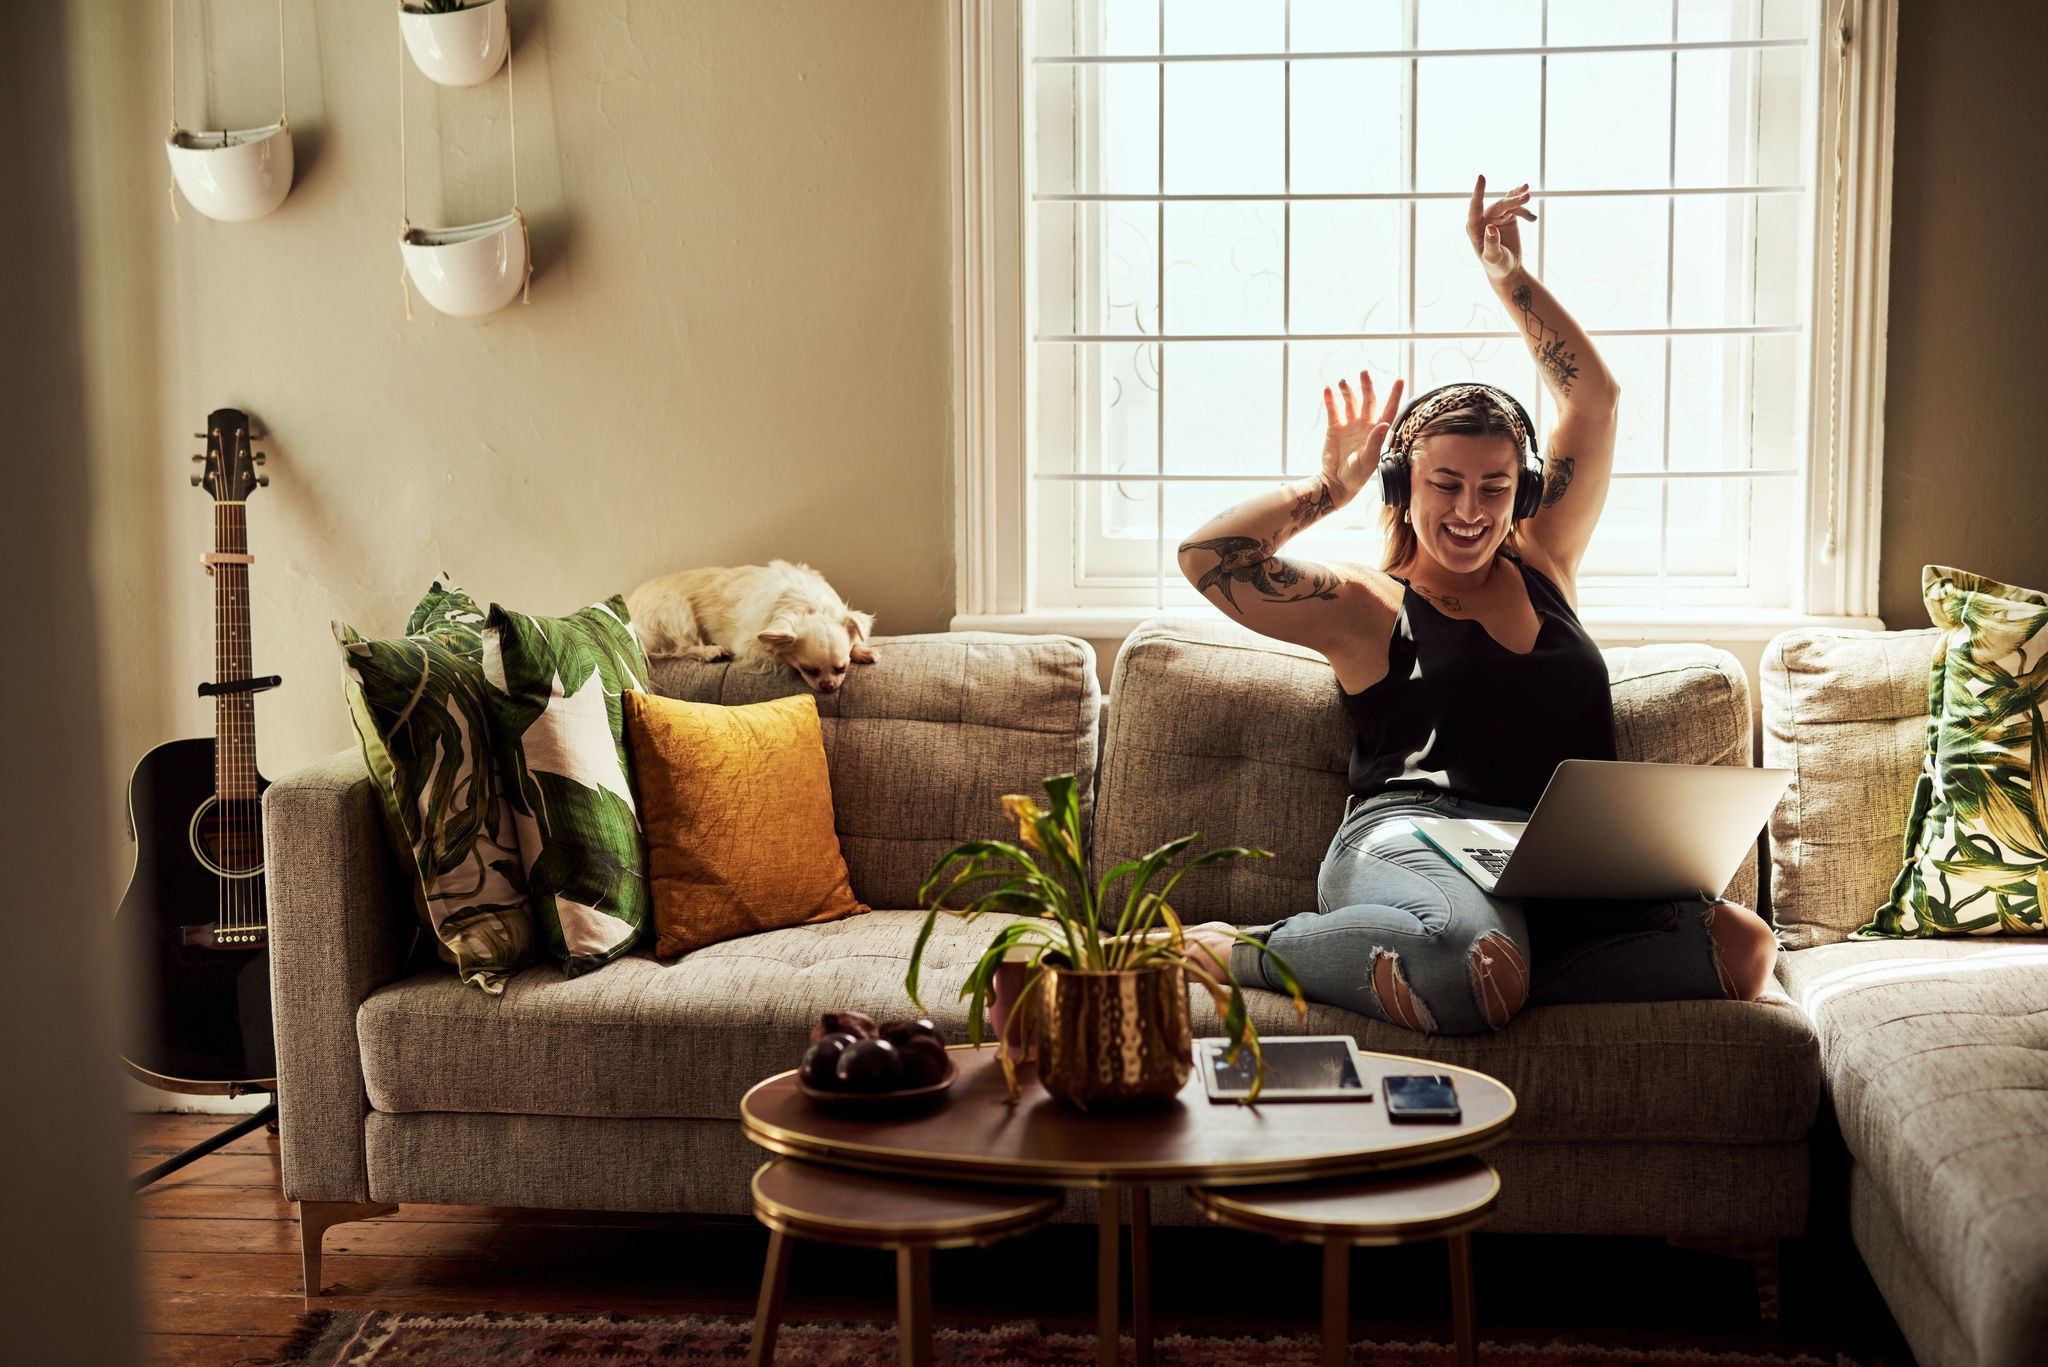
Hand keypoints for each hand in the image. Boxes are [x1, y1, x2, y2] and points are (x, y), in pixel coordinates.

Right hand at [1320, 370, 1403, 506]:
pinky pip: (1333, 410)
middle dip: (1367, 386)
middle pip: (1368, 400)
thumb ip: (1375, 442)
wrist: (1336, 482)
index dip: (1394, 395)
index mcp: (1377, 432)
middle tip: (1364, 373)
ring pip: (1350, 402)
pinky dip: (1331, 399)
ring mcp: (1350, 425)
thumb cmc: (1357, 475)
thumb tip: (1383, 423)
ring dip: (1347, 391)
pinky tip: (1328, 389)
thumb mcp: (1368, 460)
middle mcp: (1365, 425)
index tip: (1399, 380)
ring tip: (1342, 382)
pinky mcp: (1335, 428)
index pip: (1389, 409)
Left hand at [1466, 174, 1535, 282]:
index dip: (1478, 191)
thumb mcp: (1493, 258)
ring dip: (1519, 199)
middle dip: (1512, 200)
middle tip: (1527, 197)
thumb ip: (1491, 244)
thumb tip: (1490, 228)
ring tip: (1529, 196)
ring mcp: (1495, 217)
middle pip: (1497, 205)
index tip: (1481, 177)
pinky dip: (1524, 209)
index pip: (1475, 207)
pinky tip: (1532, 218)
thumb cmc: (1497, 266)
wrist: (1507, 269)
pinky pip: (1515, 206)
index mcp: (1474, 228)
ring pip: (1507, 203)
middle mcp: (1483, 220)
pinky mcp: (1506, 217)